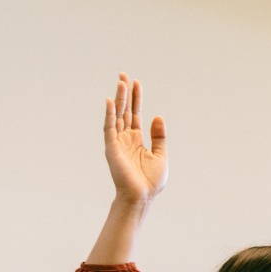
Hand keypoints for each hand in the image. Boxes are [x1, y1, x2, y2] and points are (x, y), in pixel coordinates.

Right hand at [103, 75, 166, 207]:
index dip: (136, 98)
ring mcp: (117, 142)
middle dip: (125, 93)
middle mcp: (125, 138)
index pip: (135, 114)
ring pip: (117, 115)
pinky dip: (109, 115)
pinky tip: (110, 102)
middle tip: (124, 74)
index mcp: (137, 139)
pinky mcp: (111, 148)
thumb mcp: (161, 155)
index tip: (136, 82)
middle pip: (125, 110)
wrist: (141, 196)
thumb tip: (157, 116)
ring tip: (121, 82)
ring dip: (119, 99)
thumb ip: (159, 136)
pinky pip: (109, 128)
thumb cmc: (150, 180)